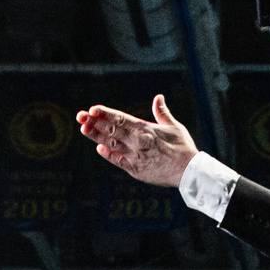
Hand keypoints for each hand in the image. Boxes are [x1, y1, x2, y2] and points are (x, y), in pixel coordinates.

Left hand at [76, 95, 197, 187]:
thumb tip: (158, 97)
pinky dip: (108, 155)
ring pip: (110, 144)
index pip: (120, 118)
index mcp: (145, 129)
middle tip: (80, 116)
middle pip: (111, 130)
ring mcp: (135, 157)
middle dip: (94, 122)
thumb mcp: (174, 127)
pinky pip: (118, 161)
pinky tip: (99, 149)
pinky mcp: (136, 170)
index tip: (92, 109)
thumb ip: (162, 112)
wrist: (189, 172)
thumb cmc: (183, 148)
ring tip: (83, 129)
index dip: (105, 113)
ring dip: (96, 137)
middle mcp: (137, 142)